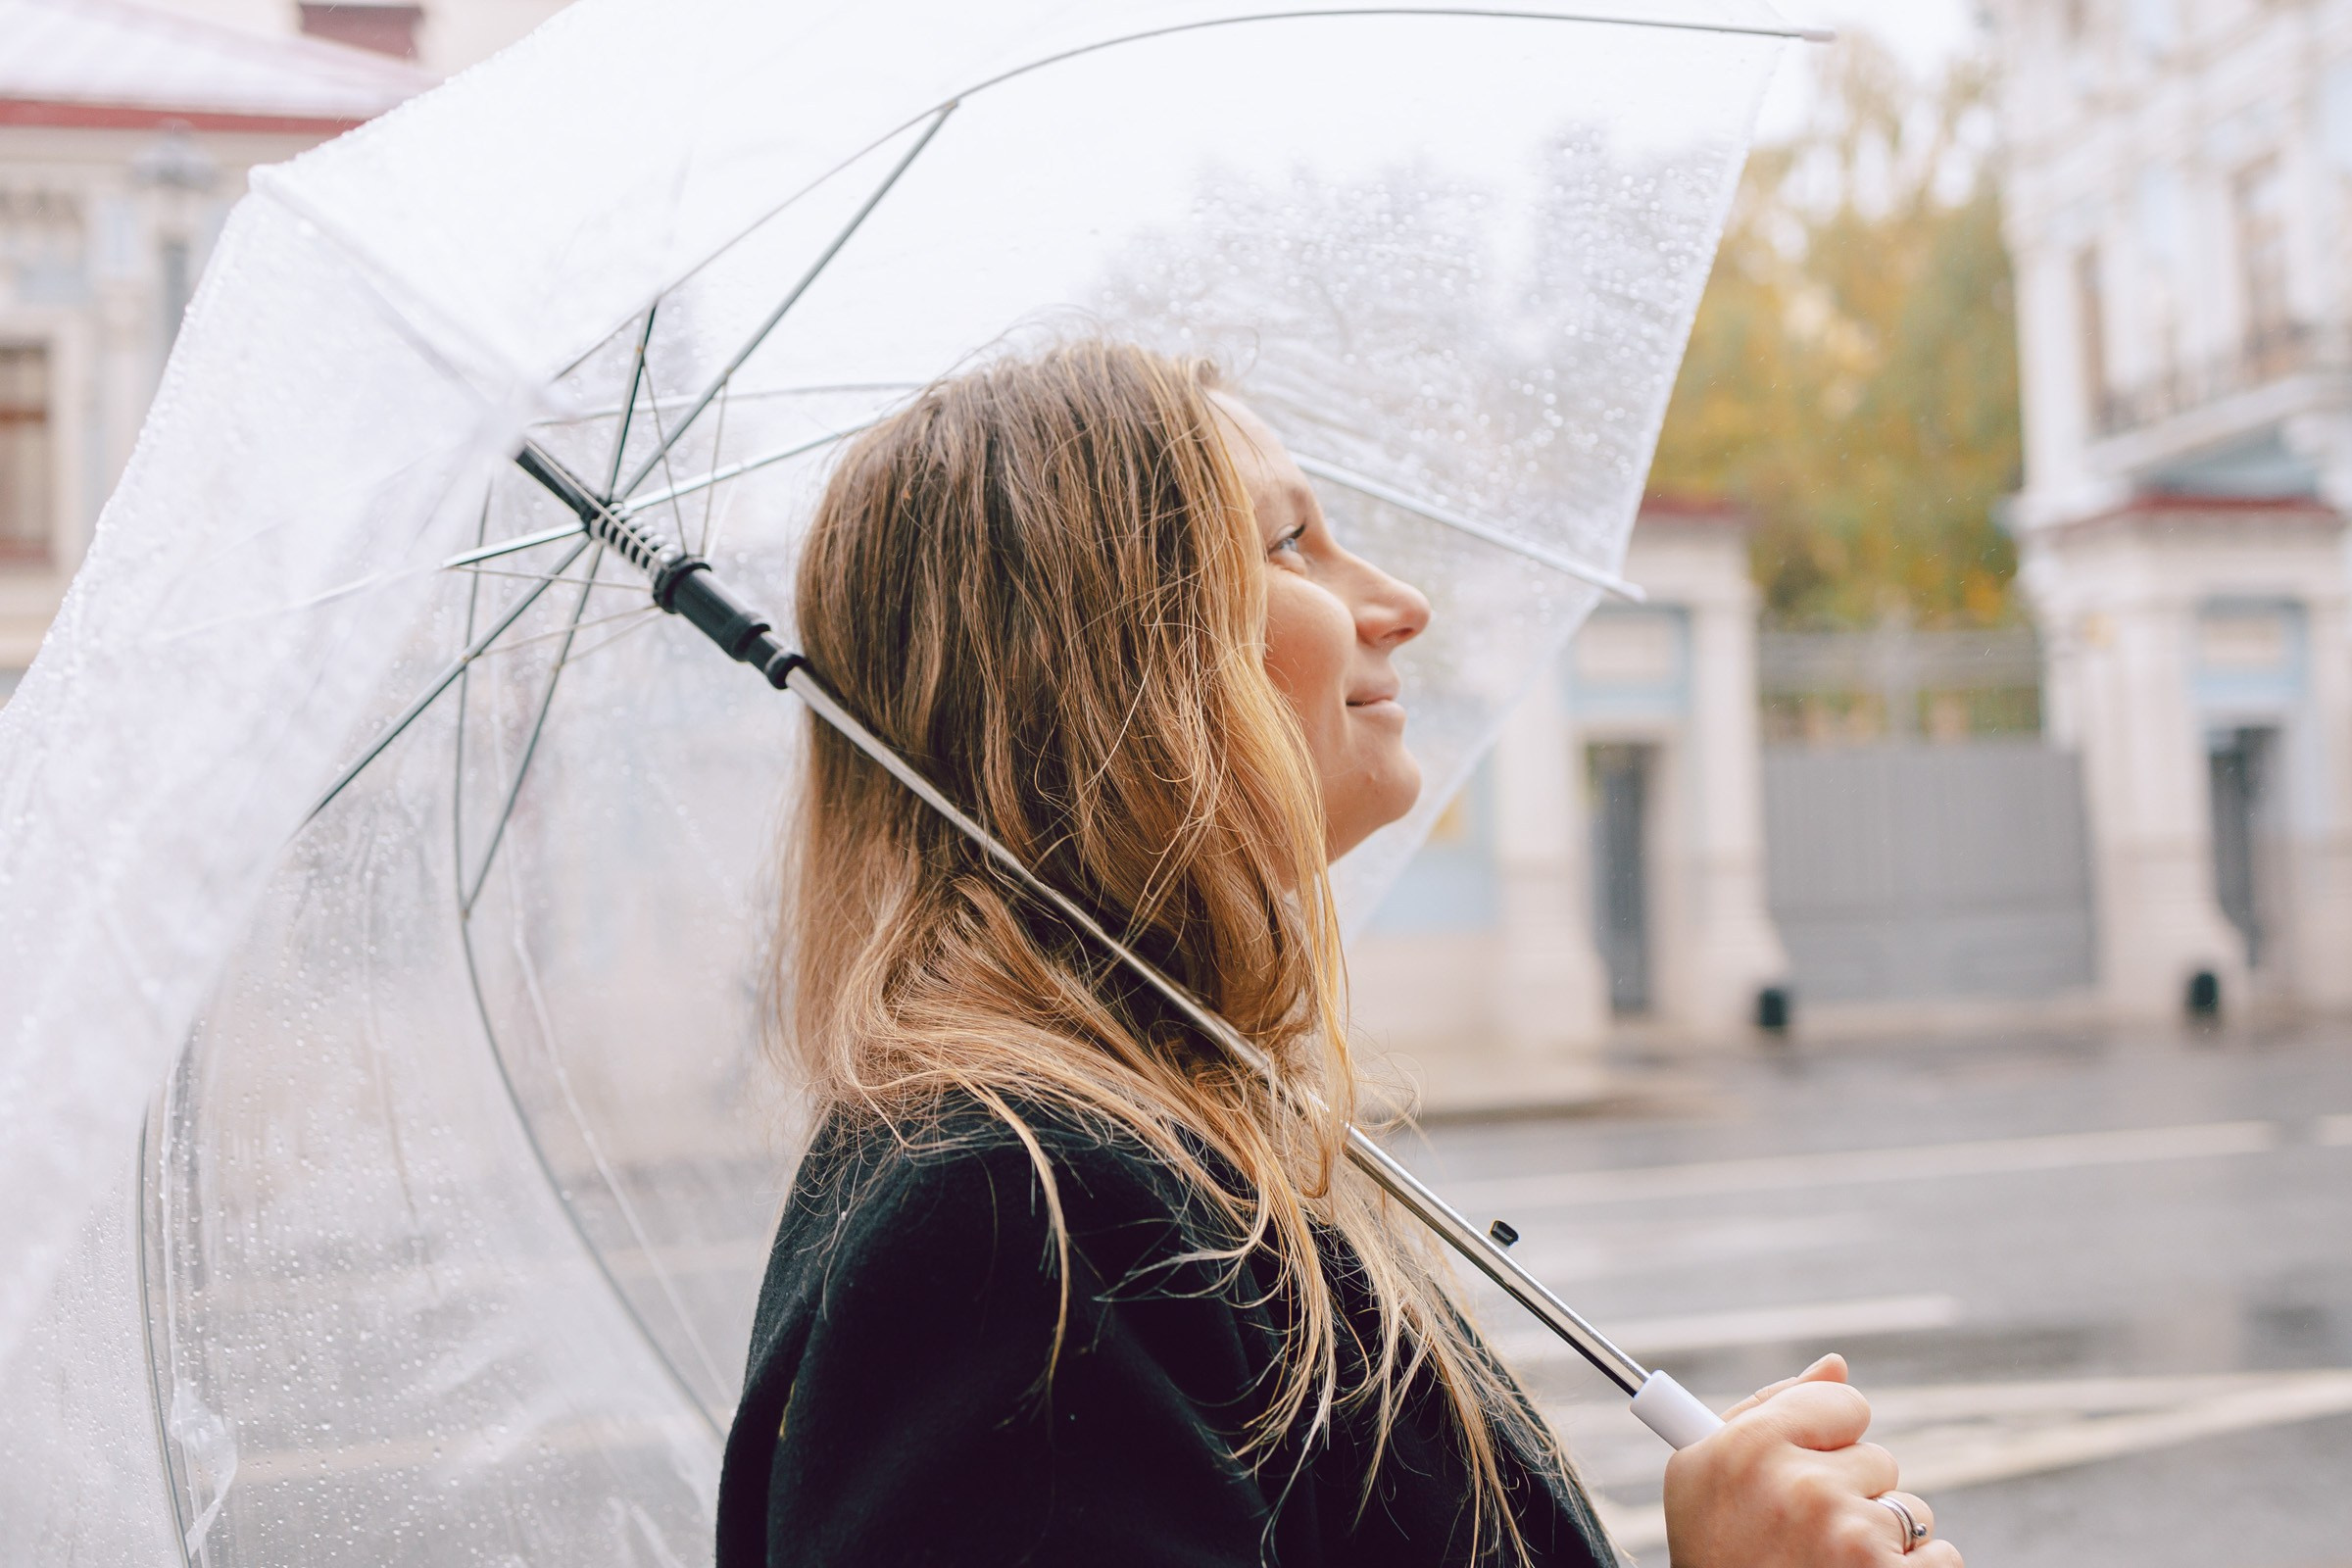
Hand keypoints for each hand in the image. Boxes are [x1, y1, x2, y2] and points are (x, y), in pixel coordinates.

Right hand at [1662, 1354, 1959, 1567]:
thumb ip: (1769, 1411)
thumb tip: (1838, 1364)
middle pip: (1878, 1459)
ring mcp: (1848, 1532)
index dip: (1830, 1441)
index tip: (1809, 1470)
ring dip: (1885, 1543)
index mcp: (1743, 1447)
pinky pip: (1940, 1556)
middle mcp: (1796, 1483)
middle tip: (1808, 1541)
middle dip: (1855, 1497)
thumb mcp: (1709, 1481)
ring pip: (1911, 1510)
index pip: (1842, 1403)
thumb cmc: (1720, 1558)